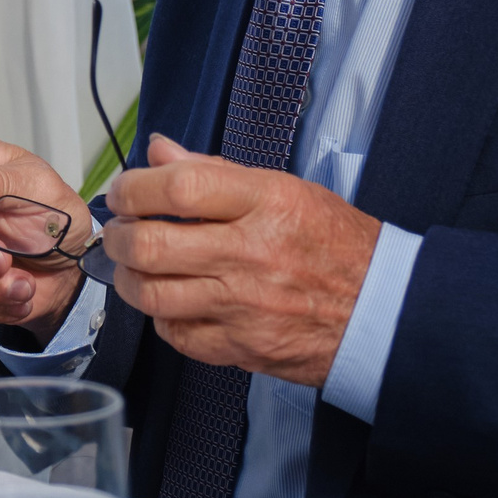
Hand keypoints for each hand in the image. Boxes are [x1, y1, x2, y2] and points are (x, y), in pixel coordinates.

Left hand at [104, 134, 379, 387]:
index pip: (179, 187)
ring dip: (127, 278)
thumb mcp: (288, 189)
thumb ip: (216, 172)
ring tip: (132, 265)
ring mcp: (244, 305)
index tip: (125, 190)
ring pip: (152, 295)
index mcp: (267, 203)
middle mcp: (252, 254)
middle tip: (117, 230)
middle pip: (152, 245)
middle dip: (117, 236)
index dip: (134, 187)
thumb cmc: (337, 246)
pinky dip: (160, 317)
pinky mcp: (241, 346)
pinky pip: (175, 334)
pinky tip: (167, 300)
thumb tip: (162, 151)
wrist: (381, 311)